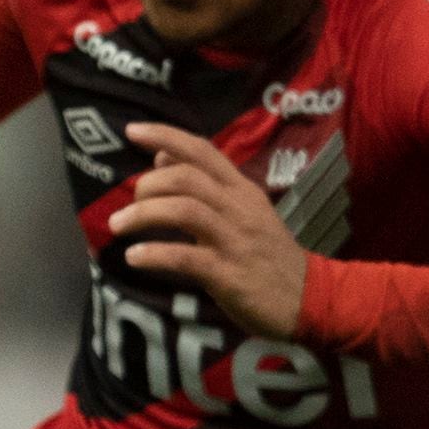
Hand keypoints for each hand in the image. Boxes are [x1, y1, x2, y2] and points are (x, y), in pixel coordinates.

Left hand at [110, 122, 307, 336]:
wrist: (310, 298)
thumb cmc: (267, 254)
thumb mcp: (243, 212)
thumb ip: (204, 185)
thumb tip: (162, 157)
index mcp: (241, 190)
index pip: (202, 150)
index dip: (165, 136)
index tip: (131, 130)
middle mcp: (239, 208)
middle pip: (187, 178)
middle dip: (147, 185)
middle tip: (126, 205)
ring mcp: (235, 240)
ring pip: (184, 210)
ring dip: (143, 215)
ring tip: (118, 226)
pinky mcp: (229, 274)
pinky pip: (185, 258)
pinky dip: (154, 254)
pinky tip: (134, 257)